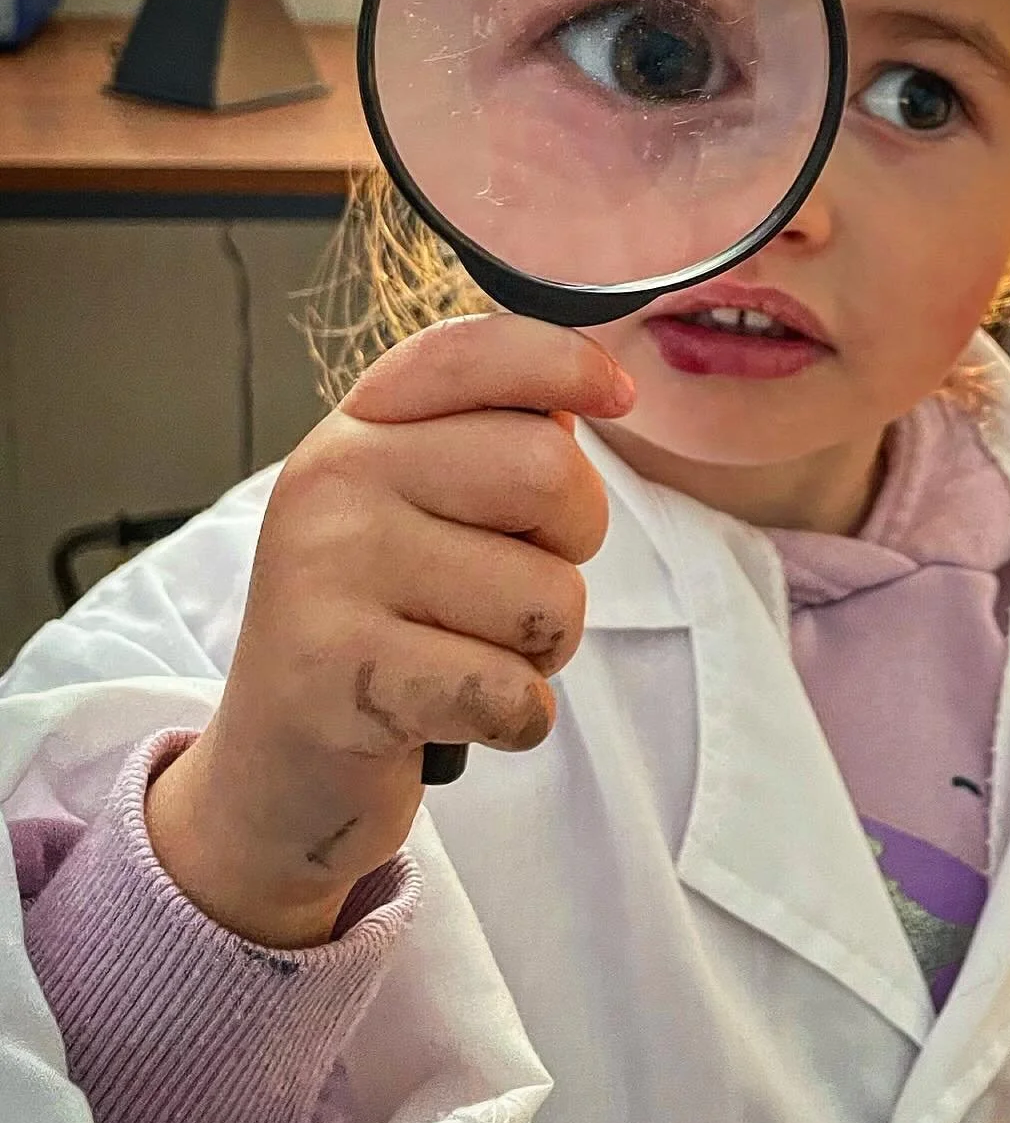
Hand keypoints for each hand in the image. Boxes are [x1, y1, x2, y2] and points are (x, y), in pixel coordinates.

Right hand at [145, 315, 633, 947]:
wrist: (279, 770)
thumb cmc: (385, 628)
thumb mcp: (415, 512)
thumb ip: (493, 443)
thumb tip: (589, 389)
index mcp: (356, 430)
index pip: (476, 352)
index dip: (568, 363)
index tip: (618, 396)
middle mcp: (333, 482)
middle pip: (549, 472)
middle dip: (571, 547)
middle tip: (514, 588)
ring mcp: (329, 575)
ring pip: (549, 598)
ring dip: (539, 651)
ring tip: (466, 657)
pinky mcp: (343, 678)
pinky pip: (515, 693)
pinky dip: (515, 721)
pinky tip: (455, 718)